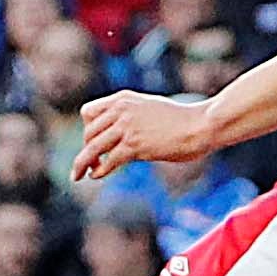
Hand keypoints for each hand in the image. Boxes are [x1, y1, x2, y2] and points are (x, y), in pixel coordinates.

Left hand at [72, 91, 210, 183]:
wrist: (199, 125)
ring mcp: (127, 127)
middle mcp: (122, 110)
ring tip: (77, 175)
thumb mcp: (149, 109)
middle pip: (89, 132)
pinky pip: (108, 160)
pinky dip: (99, 170)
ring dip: (82, 163)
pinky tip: (96, 176)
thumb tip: (121, 135)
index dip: (87, 129)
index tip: (92, 143)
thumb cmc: (180, 120)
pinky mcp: (135, 145)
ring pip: (93, 147)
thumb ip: (132, 117)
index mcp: (123, 99)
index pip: (89, 112)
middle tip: (89, 164)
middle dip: (87, 149)